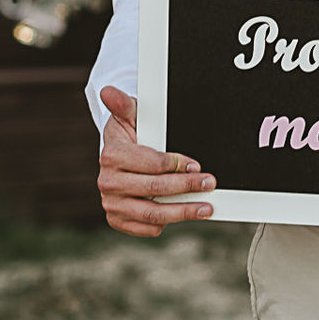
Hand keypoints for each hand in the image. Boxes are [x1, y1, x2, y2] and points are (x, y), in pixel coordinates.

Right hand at [97, 86, 214, 237]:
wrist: (119, 156)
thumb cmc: (131, 135)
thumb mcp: (130, 115)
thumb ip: (124, 104)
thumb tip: (109, 92)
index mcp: (112, 155)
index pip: (152, 164)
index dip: (178, 165)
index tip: (197, 165)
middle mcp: (108, 182)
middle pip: (155, 190)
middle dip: (187, 187)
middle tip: (210, 183)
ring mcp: (113, 203)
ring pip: (152, 214)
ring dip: (183, 212)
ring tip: (206, 208)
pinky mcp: (118, 219)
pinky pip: (146, 228)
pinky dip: (167, 224)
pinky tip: (183, 214)